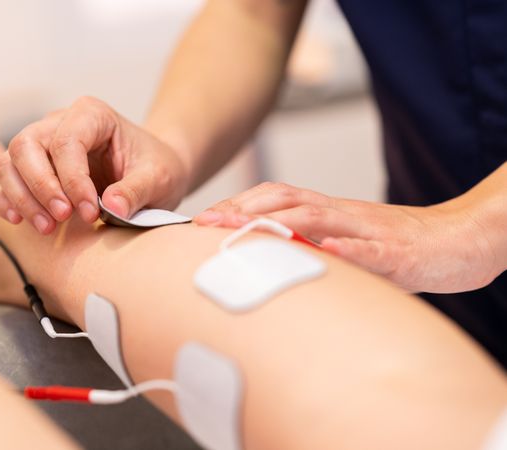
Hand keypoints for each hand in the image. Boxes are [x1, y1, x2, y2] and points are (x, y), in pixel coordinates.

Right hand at [0, 97, 188, 233]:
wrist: (153, 171)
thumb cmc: (156, 166)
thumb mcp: (158, 177)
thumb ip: (137, 190)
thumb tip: (112, 207)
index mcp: (92, 115)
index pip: (67, 141)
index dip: (73, 180)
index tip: (92, 212)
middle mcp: (59, 123)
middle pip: (26, 145)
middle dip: (40, 186)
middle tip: (62, 218)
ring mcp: (42, 144)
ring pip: (9, 162)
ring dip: (22, 197)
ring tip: (47, 228)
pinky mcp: (33, 168)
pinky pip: (5, 179)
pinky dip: (6, 199)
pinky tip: (19, 220)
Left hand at [194, 182, 500, 293]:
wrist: (457, 239)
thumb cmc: (398, 245)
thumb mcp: (348, 243)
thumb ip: (313, 246)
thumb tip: (269, 262)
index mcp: (329, 212)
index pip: (276, 199)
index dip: (238, 205)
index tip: (203, 219)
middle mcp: (342, 214)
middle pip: (286, 200)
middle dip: (242, 209)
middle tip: (205, 222)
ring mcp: (368, 230)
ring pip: (318, 218)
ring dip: (276, 222)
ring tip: (242, 229)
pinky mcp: (396, 252)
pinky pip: (370, 248)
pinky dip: (346, 247)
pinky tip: (325, 251)